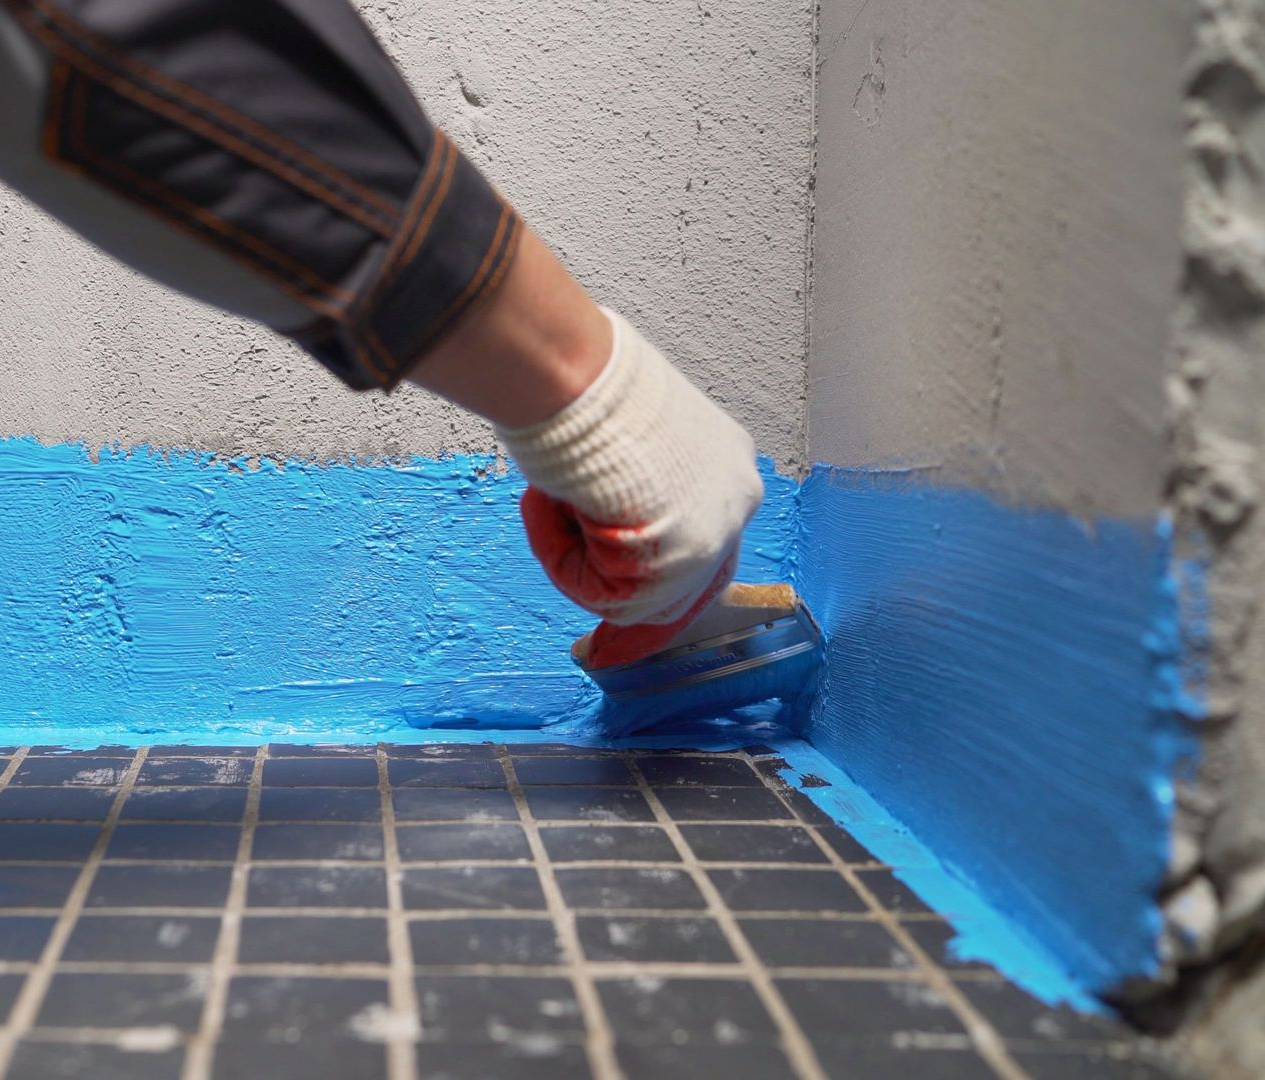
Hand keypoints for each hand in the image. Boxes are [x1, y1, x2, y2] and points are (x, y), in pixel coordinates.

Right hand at [498, 309, 762, 632]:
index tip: (632, 607)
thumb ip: (627, 476)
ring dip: (575, 550)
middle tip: (600, 651)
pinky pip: (600, 594)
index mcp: (728, 462)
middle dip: (630, 611)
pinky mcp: (673, 572)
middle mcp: (735, 502)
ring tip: (553, 494)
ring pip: (632, 587)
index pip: (704, 534)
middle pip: (682, 580)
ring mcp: (710, 540)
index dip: (663, 571)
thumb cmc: (590, 384)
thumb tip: (592, 504)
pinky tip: (555, 505)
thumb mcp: (622, 430)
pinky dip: (561, 556)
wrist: (582, 381)